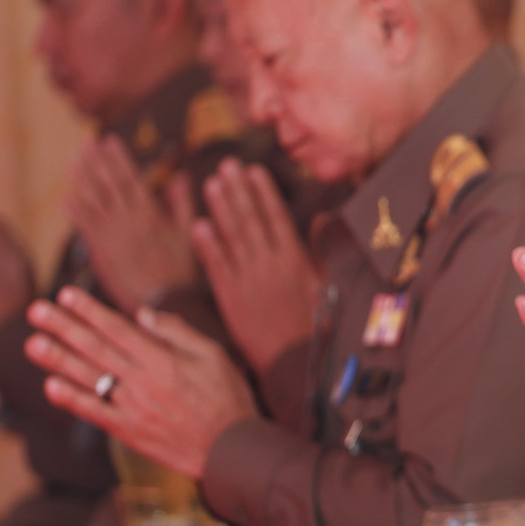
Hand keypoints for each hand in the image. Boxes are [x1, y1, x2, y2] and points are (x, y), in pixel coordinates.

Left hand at [25, 285, 257, 478]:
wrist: (231, 450)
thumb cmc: (227, 398)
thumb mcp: (214, 355)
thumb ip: (178, 332)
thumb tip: (142, 313)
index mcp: (164, 359)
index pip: (119, 329)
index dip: (90, 311)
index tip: (66, 295)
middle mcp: (143, 381)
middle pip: (96, 349)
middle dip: (64, 328)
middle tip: (35, 311)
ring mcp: (133, 408)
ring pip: (89, 379)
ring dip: (58, 360)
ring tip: (32, 343)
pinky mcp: (129, 432)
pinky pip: (95, 414)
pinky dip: (72, 400)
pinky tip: (50, 387)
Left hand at [66, 135, 197, 309]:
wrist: (164, 297)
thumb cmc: (180, 267)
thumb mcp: (188, 231)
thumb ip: (182, 202)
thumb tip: (181, 176)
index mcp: (149, 212)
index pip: (130, 177)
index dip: (118, 158)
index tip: (108, 140)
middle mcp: (127, 219)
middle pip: (108, 184)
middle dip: (97, 162)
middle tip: (87, 144)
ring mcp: (112, 234)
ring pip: (94, 201)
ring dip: (82, 180)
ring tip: (74, 162)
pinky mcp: (103, 250)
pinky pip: (86, 227)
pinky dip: (76, 211)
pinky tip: (67, 198)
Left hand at [191, 158, 318, 371]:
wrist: (292, 361)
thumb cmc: (314, 323)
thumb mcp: (326, 283)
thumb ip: (319, 248)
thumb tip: (322, 217)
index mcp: (294, 260)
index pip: (276, 217)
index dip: (263, 192)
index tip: (254, 170)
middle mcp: (268, 265)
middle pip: (251, 220)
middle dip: (238, 190)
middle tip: (227, 164)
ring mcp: (247, 280)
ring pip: (232, 237)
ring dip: (221, 209)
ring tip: (211, 183)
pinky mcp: (230, 297)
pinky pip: (216, 266)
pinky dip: (207, 245)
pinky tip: (198, 225)